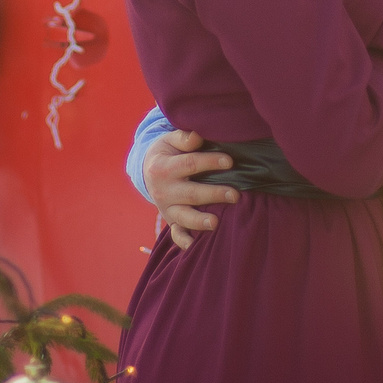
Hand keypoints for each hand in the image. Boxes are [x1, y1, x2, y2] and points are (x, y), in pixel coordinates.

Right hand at [142, 128, 235, 250]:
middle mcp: (163, 191)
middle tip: (235, 195)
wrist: (147, 171)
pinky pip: (176, 233)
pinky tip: (193, 247)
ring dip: (199, 221)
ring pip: (183, 216)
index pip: (189, 164)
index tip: (230, 161)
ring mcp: (166, 208)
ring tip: (216, 223)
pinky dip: (183, 240)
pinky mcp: (171, 220)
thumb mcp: (169, 140)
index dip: (210, 162)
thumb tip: (197, 135)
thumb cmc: (167, 153)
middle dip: (213, 194)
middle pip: (191, 193)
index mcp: (163, 168)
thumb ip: (183, 138)